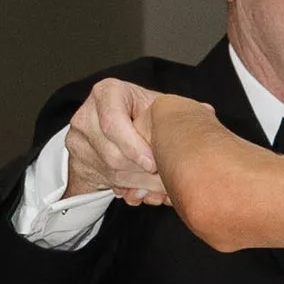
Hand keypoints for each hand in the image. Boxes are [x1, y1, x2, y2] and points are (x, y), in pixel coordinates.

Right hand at [65, 77, 169, 206]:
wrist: (104, 130)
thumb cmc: (136, 113)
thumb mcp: (153, 105)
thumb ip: (175, 110)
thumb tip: (206, 112)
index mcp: (107, 92)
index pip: (113, 121)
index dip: (134, 146)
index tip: (153, 163)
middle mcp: (87, 114)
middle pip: (113, 154)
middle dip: (143, 173)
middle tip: (167, 182)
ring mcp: (79, 139)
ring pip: (111, 172)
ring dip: (140, 185)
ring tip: (162, 189)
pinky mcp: (77, 160)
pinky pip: (107, 181)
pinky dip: (130, 189)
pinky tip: (146, 191)